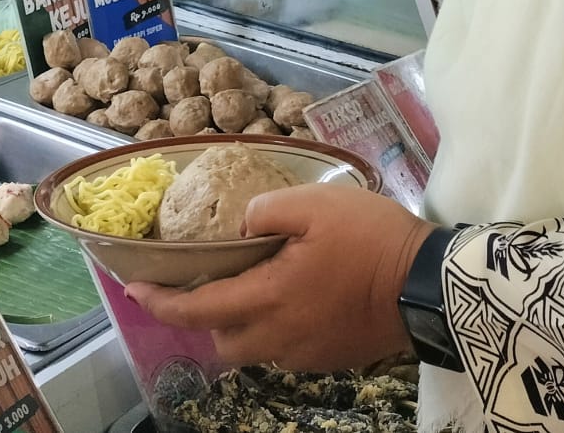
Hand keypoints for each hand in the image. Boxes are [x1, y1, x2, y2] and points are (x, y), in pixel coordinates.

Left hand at [127, 185, 431, 370]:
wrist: (429, 286)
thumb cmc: (371, 239)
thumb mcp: (315, 204)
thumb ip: (265, 211)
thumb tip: (239, 227)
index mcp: (267, 299)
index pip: (196, 310)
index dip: (159, 302)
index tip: (134, 289)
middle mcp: (279, 337)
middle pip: (222, 340)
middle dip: (205, 318)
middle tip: (210, 281)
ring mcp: (306, 354)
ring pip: (253, 349)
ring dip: (242, 325)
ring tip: (253, 287)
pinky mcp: (330, 358)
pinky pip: (285, 349)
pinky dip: (275, 328)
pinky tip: (293, 298)